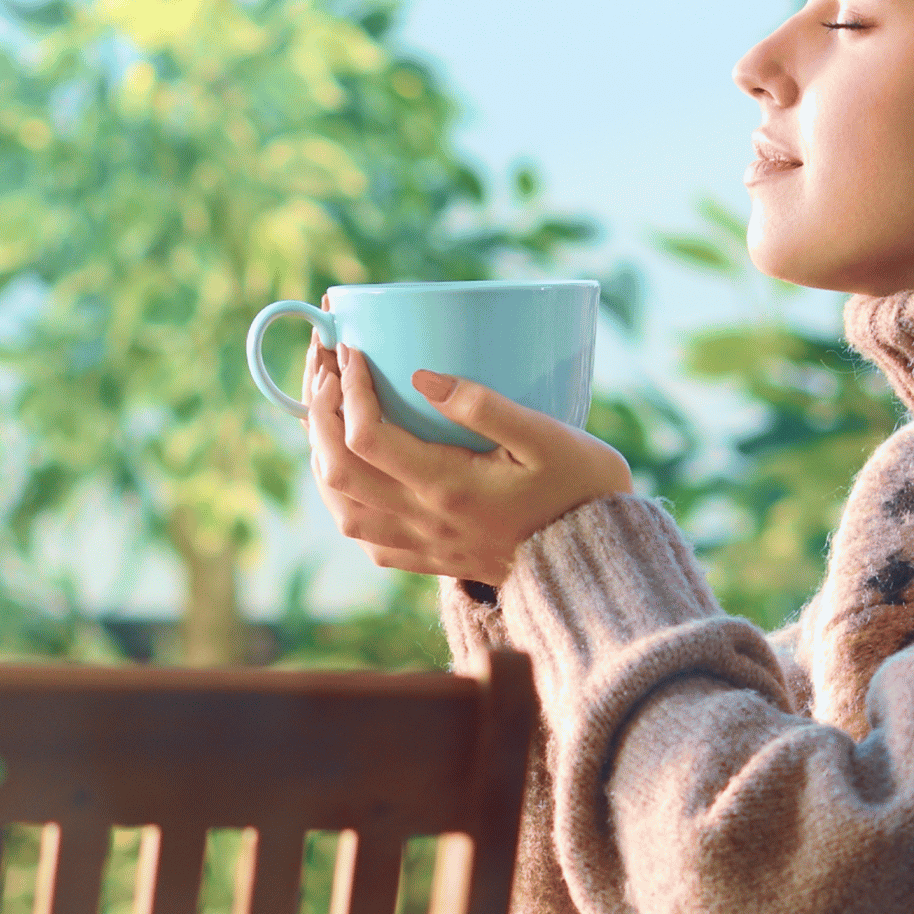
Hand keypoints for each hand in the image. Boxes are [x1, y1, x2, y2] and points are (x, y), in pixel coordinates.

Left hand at [302, 342, 634, 586]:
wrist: (595, 563)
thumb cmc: (581, 491)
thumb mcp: (548, 437)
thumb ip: (486, 405)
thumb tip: (421, 375)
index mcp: (448, 487)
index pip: (366, 436)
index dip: (348, 388)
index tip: (354, 350)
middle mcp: (423, 520)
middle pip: (337, 470)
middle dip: (318, 412)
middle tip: (326, 367)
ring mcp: (421, 544)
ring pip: (340, 507)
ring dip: (320, 455)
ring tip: (326, 409)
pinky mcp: (428, 558)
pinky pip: (363, 534)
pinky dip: (342, 496)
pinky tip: (351, 466)